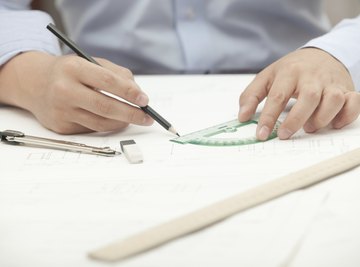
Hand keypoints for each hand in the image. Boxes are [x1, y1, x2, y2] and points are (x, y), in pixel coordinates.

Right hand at [0, 52, 152, 133]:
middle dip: (131, 114)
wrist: (34, 83)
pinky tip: (114, 121)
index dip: (129, 92)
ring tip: (134, 119)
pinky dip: (107, 126)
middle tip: (147, 118)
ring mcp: (61, 110)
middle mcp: (64, 89)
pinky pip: (91, 129)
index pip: (107, 81)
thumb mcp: (90, 63)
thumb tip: (138, 95)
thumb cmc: (70, 72)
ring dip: (122, 123)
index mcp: (73, 68)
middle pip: (105, 106)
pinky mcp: (61, 126)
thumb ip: (117, 74)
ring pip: (100, 123)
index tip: (145, 100)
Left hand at [238, 48, 359, 139]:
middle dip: (296, 120)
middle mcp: (312, 76)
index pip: (277, 96)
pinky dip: (346, 116)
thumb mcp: (267, 77)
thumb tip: (242, 117)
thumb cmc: (290, 71)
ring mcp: (331, 82)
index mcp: (289, 72)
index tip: (262, 135)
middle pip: (308, 98)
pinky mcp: (346, 89)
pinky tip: (334, 124)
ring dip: (322, 119)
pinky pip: (354, 103)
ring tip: (309, 128)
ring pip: (333, 100)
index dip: (269, 117)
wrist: (320, 54)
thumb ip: (251, 96)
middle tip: (284, 135)